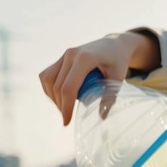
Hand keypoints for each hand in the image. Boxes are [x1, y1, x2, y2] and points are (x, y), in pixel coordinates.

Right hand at [39, 31, 159, 125]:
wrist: (115, 44)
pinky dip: (50, 88)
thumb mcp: (119, 78)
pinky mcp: (61, 57)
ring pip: (48, 80)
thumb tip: (102, 117)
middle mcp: (71, 54)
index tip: (67, 122)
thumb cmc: (119, 61)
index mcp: (85, 58)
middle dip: (60, 105)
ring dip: (53, 97)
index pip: (69, 87)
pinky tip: (60, 98)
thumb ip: (110, 96)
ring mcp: (64, 54)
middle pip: (57, 86)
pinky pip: (48, 75)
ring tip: (65, 108)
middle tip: (68, 118)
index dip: (66, 107)